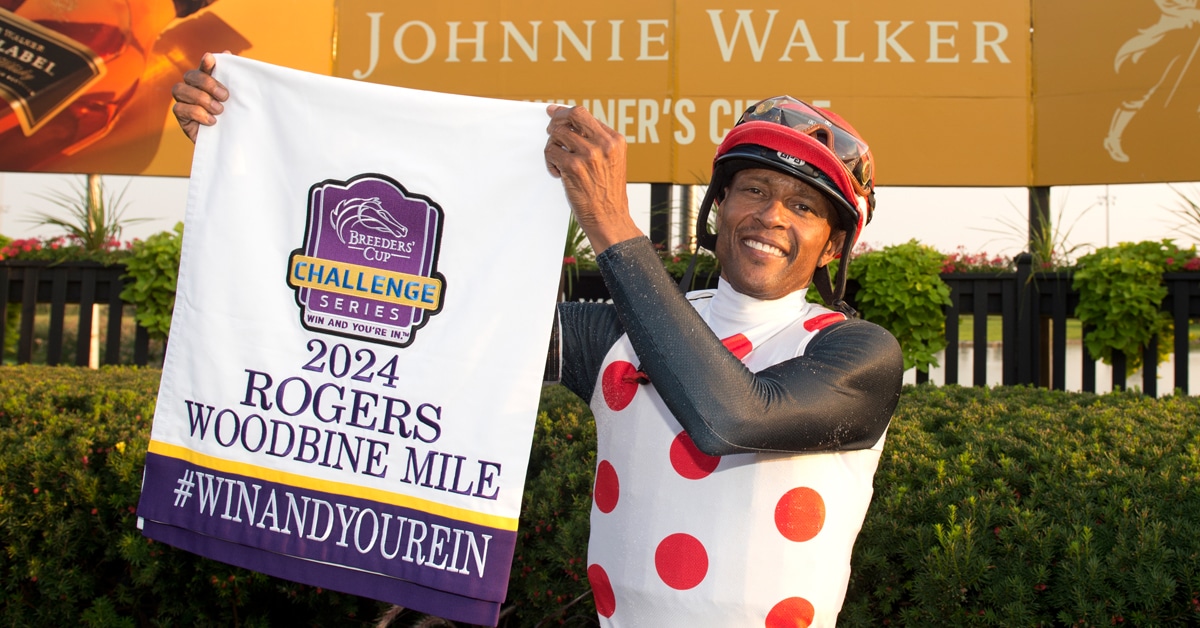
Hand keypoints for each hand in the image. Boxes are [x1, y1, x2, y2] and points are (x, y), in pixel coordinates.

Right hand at [171, 52, 228, 142]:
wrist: (230, 144)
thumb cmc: (233, 119)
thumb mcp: (237, 100)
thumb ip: (233, 79)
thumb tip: (227, 53)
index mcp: (207, 82)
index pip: (203, 67)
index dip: (205, 62)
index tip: (211, 59)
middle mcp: (193, 88)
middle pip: (190, 76)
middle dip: (207, 83)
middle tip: (224, 96)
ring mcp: (184, 102)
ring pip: (179, 89)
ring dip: (201, 98)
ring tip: (219, 110)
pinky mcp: (181, 118)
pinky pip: (180, 108)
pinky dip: (196, 113)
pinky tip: (211, 121)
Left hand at [544, 105, 640, 252]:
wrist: (609, 218)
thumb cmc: (607, 192)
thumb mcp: (611, 161)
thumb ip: (595, 141)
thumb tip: (568, 120)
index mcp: (615, 140)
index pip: (584, 114)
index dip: (565, 113)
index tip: (553, 113)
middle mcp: (604, 144)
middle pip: (572, 115)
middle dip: (556, 120)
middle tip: (550, 130)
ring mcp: (589, 155)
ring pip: (557, 134)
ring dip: (552, 146)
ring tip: (558, 161)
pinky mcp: (573, 167)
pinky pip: (551, 152)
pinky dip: (550, 162)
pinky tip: (559, 174)